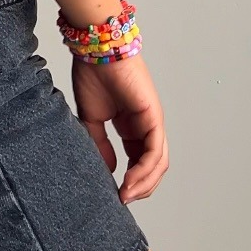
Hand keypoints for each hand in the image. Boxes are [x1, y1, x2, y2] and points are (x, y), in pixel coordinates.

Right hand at [70, 52, 168, 203]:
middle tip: (122, 200)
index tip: (114, 195)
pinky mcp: (154, 117)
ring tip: (125, 196)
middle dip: (140, 188)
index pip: (139, 162)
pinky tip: (130, 182)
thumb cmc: (93, 75)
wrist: (97, 50)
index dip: (130, 182)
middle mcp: (146, 126)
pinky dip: (145, 170)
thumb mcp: (91, 118)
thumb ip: (99, 145)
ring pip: (158, 163)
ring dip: (144, 184)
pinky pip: (155, 151)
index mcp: (132, 127)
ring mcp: (152, 121)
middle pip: (153, 167)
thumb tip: (108, 171)